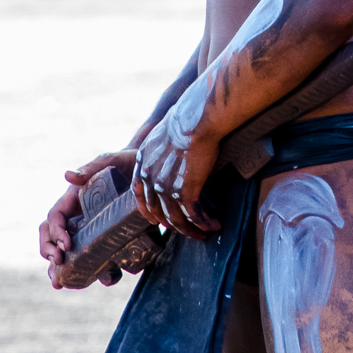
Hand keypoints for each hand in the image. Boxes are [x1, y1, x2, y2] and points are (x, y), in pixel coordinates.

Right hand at [39, 150, 137, 287]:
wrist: (151, 169)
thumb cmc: (127, 161)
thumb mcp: (111, 161)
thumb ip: (92, 167)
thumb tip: (67, 176)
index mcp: (74, 199)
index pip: (55, 218)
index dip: (55, 232)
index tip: (65, 245)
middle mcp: (79, 216)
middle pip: (52, 237)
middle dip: (49, 252)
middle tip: (58, 265)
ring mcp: (92, 229)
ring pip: (71, 252)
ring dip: (64, 269)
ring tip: (62, 283)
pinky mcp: (110, 238)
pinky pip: (99, 258)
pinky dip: (98, 272)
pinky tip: (105, 279)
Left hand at [132, 92, 222, 239]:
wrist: (195, 120)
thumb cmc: (187, 118)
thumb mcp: (164, 131)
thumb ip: (163, 145)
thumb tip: (174, 146)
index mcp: (143, 160)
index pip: (139, 192)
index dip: (147, 208)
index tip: (156, 219)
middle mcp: (150, 176)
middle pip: (156, 209)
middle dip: (169, 224)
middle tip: (182, 230)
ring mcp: (165, 186)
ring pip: (175, 217)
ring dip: (189, 229)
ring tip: (202, 234)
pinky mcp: (184, 191)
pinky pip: (193, 214)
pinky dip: (204, 222)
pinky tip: (214, 225)